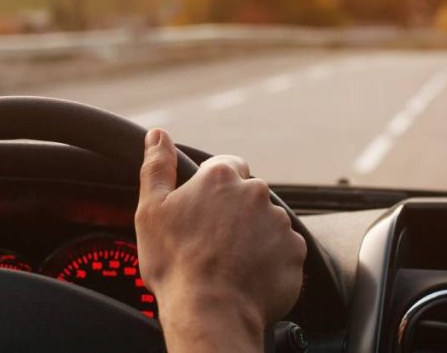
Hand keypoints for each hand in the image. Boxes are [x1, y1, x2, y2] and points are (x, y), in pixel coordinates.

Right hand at [134, 129, 305, 352]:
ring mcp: (279, 222)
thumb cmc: (174, 263)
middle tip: (211, 242)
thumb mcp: (151, 210)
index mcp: (221, 176)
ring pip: (266, 222)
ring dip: (252, 236)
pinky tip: (247, 275)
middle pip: (248, 194)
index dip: (213, 187)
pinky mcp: (295, 252)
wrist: (210, 312)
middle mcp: (256, 192)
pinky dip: (269, 260)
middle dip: (233, 213)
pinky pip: (283, 250)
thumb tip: (157, 135)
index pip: (227, 165)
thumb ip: (156, 167)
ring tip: (229, 263)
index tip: (202, 211)